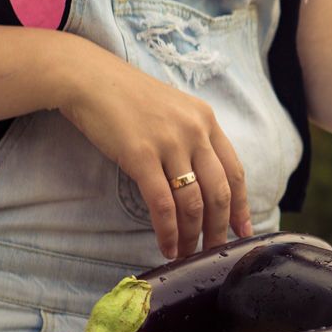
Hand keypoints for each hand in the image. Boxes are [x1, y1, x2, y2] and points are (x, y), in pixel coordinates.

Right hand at [57, 38, 250, 258]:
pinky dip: (168, 231)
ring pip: (193, 202)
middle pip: (219, 192)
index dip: (240, 205)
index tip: (243, 230)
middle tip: (215, 251)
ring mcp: (170, 143)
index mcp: (207, 121)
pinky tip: (167, 246)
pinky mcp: (141, 155)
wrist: (88, 78)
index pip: (235, 171)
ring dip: (193, 235)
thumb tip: (203, 178)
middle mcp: (195, 132)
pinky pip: (162, 203)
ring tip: (188, 254)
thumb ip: (192, 138)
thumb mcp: (174, 110)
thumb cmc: (127, 97)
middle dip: (219, 228)